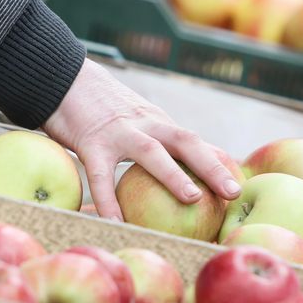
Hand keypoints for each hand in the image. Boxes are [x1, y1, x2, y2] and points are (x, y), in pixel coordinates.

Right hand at [44, 60, 241, 219]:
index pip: (194, 142)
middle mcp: (145, 125)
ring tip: (193, 198)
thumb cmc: (102, 109)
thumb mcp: (138, 120)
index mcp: (157, 123)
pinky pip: (101, 176)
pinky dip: (109, 202)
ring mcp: (119, 133)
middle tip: (233, 192)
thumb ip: (160, 140)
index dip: (219, 163)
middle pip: (186, 142)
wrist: (63, 78)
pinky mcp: (91, 143)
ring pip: (151, 152)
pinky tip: (117, 224)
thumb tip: (189, 163)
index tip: (239, 187)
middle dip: (212, 166)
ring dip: (174, 174)